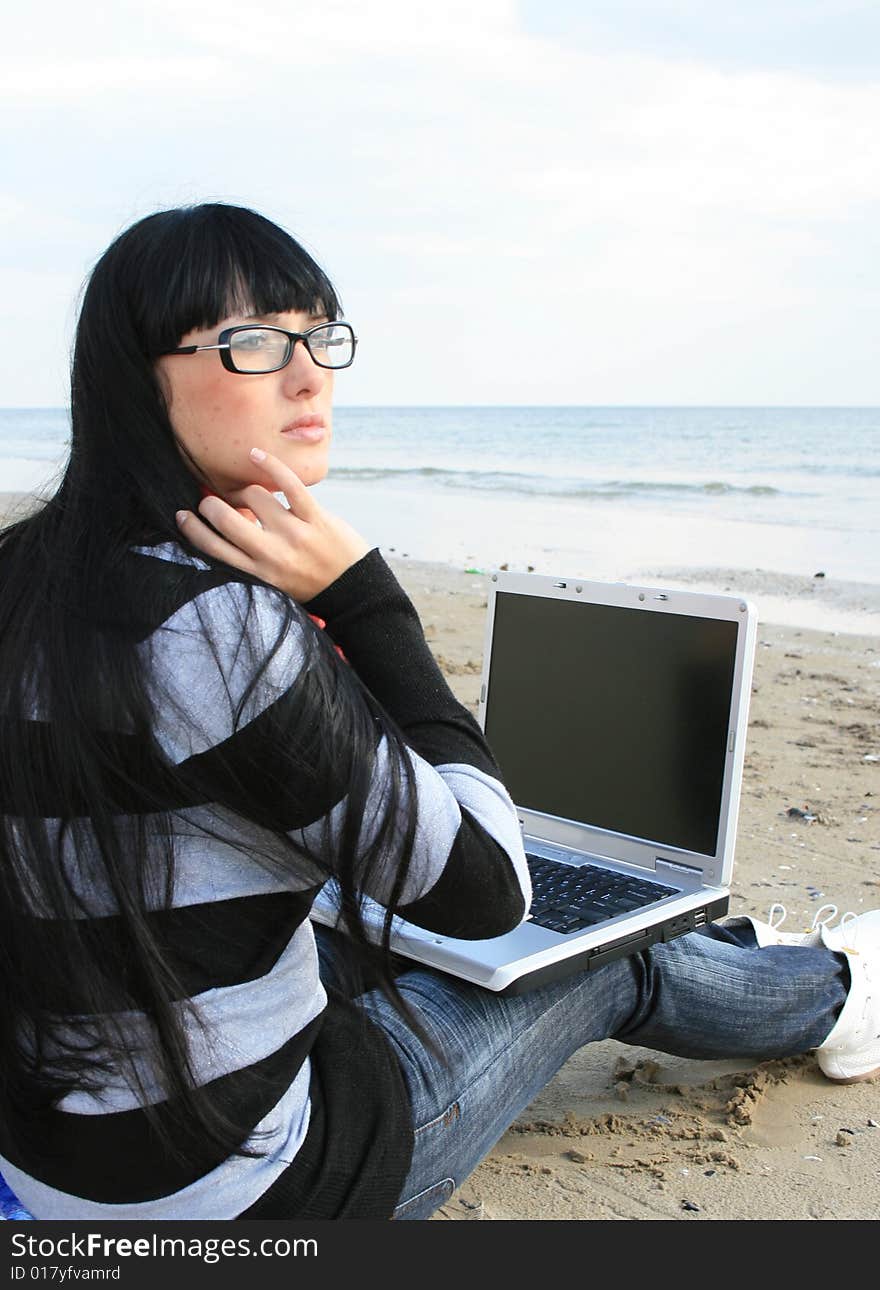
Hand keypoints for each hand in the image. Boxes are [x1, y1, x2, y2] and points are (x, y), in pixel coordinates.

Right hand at [175, 448, 369, 601]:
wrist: (353, 592)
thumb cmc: (308, 584)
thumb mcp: (272, 583)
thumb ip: (248, 560)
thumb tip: (221, 525)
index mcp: (257, 575)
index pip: (212, 548)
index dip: (191, 528)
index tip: (182, 515)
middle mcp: (271, 555)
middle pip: (224, 518)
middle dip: (210, 504)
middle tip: (213, 502)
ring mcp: (294, 534)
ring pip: (253, 496)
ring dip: (246, 491)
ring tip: (250, 497)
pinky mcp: (315, 518)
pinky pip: (287, 483)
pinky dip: (269, 464)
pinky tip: (255, 455)